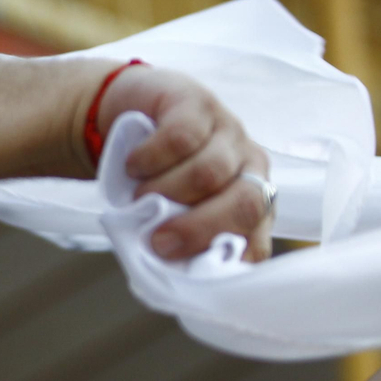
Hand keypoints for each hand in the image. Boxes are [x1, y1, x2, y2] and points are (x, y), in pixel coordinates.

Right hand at [92, 63, 273, 261]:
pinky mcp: (197, 103)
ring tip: (138, 198)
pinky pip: (181, 138)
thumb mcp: (167, 212)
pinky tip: (133, 165)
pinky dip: (150, 159)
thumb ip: (180, 240)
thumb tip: (176, 276)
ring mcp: (227, 131)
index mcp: (251, 202)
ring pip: (209, 173)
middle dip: (197, 229)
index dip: (221, 260)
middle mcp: (250, 166)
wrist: (126, 114)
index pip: (255, 241)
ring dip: (165, 193)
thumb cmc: (150, 176)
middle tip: (157, 241)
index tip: (182, 268)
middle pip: (246, 204)